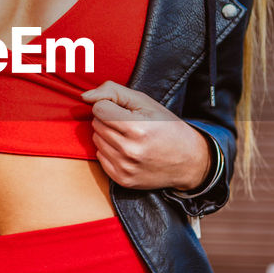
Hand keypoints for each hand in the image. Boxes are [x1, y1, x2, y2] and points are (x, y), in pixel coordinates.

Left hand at [79, 81, 212, 190]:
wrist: (189, 160)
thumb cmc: (166, 126)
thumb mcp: (145, 102)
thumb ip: (112, 92)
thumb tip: (84, 96)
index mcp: (136, 128)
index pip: (99, 108)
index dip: (110, 105)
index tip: (125, 110)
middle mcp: (129, 150)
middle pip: (96, 124)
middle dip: (108, 119)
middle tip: (129, 123)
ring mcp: (125, 167)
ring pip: (96, 140)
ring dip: (108, 135)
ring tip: (129, 137)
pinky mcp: (122, 180)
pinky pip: (100, 157)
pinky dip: (109, 151)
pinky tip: (127, 150)